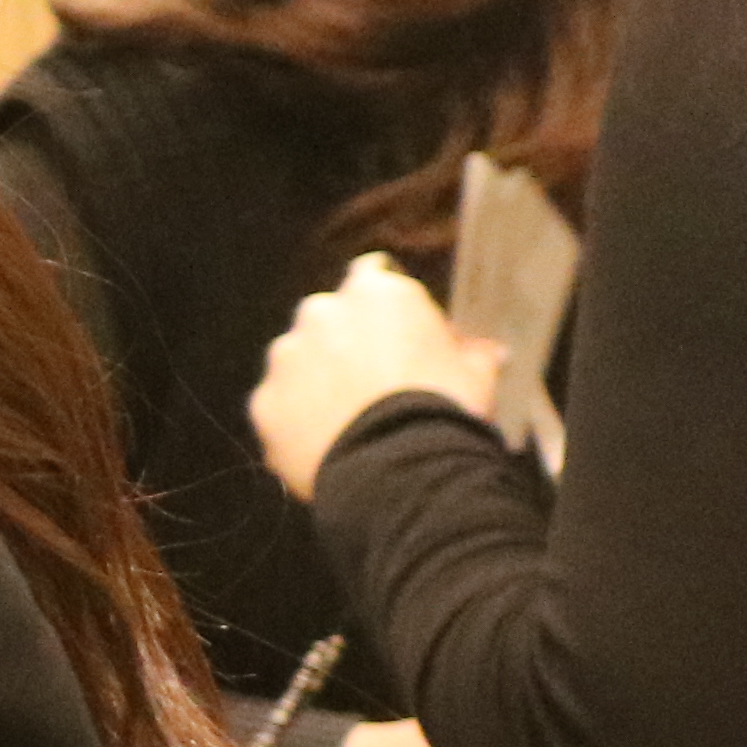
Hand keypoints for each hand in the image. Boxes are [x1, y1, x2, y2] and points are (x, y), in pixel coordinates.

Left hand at [250, 259, 499, 502]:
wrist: (399, 469)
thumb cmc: (443, 409)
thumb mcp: (476, 373)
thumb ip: (469, 352)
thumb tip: (483, 351)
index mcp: (374, 293)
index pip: (372, 277)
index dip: (382, 307)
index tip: (393, 331)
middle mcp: (320, 313)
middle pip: (327, 319)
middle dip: (342, 342)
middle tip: (370, 381)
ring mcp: (285, 358)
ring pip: (296, 361)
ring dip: (313, 379)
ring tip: (345, 419)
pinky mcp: (262, 402)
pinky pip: (278, 406)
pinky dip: (293, 419)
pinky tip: (322, 444)